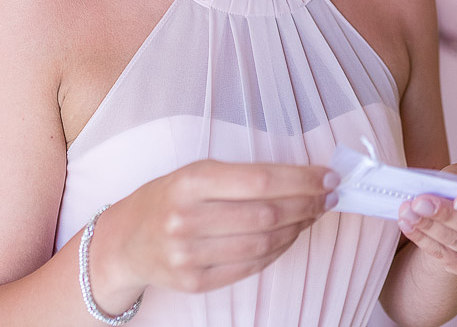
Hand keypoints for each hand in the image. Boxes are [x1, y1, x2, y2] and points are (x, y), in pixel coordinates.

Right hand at [93, 160, 337, 304]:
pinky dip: (279, 250)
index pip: (262, 181)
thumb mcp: (199, 172)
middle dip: (308, 204)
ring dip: (298, 228)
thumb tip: (305, 177)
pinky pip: (251, 267)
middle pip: (267, 215)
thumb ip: (246, 175)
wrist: (126, 240)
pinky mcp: (194, 283)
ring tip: (314, 214)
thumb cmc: (171, 197)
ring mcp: (188, 256)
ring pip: (263, 243)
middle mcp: (186, 219)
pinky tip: (292, 235)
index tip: (329, 178)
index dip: (302, 180)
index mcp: (191, 182)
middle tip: (330, 196)